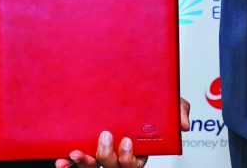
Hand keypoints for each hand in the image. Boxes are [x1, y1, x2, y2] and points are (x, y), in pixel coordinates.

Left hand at [55, 99, 190, 167]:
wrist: (124, 87)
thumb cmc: (147, 102)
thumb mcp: (167, 104)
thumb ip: (178, 111)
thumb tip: (183, 125)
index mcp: (139, 149)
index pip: (135, 162)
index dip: (129, 157)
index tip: (126, 141)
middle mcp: (119, 155)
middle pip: (114, 166)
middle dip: (107, 155)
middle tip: (105, 136)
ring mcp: (101, 153)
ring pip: (94, 166)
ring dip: (85, 162)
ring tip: (76, 152)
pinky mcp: (86, 148)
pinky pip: (78, 162)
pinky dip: (69, 163)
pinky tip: (62, 160)